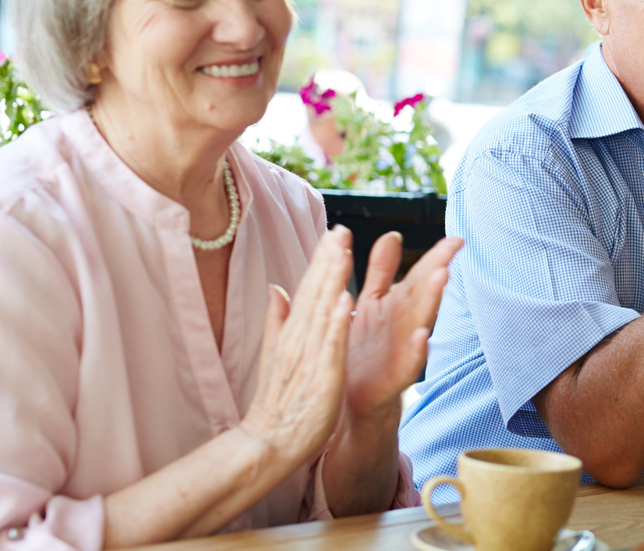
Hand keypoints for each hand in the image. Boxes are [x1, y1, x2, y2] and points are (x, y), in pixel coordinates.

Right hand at [239, 227, 355, 464]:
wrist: (267, 443)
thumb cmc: (279, 401)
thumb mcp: (277, 353)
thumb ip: (277, 319)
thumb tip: (275, 287)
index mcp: (293, 333)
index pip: (309, 289)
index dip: (322, 260)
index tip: (336, 231)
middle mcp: (299, 339)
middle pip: (314, 293)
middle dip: (328, 259)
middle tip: (341, 228)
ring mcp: (309, 357)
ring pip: (322, 312)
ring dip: (333, 281)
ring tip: (344, 251)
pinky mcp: (321, 377)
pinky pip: (330, 346)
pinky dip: (337, 323)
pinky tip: (346, 302)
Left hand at [345, 232, 462, 421]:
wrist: (349, 399)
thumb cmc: (362, 350)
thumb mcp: (371, 303)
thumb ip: (382, 270)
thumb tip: (392, 235)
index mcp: (398, 304)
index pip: (421, 274)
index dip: (437, 256)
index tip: (457, 239)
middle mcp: (405, 324)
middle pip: (425, 294)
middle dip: (437, 272)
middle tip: (451, 251)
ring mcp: (403, 349)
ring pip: (421, 321)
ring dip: (433, 301)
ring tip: (442, 278)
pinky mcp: (394, 377)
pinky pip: (409, 363)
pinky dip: (417, 350)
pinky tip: (422, 336)